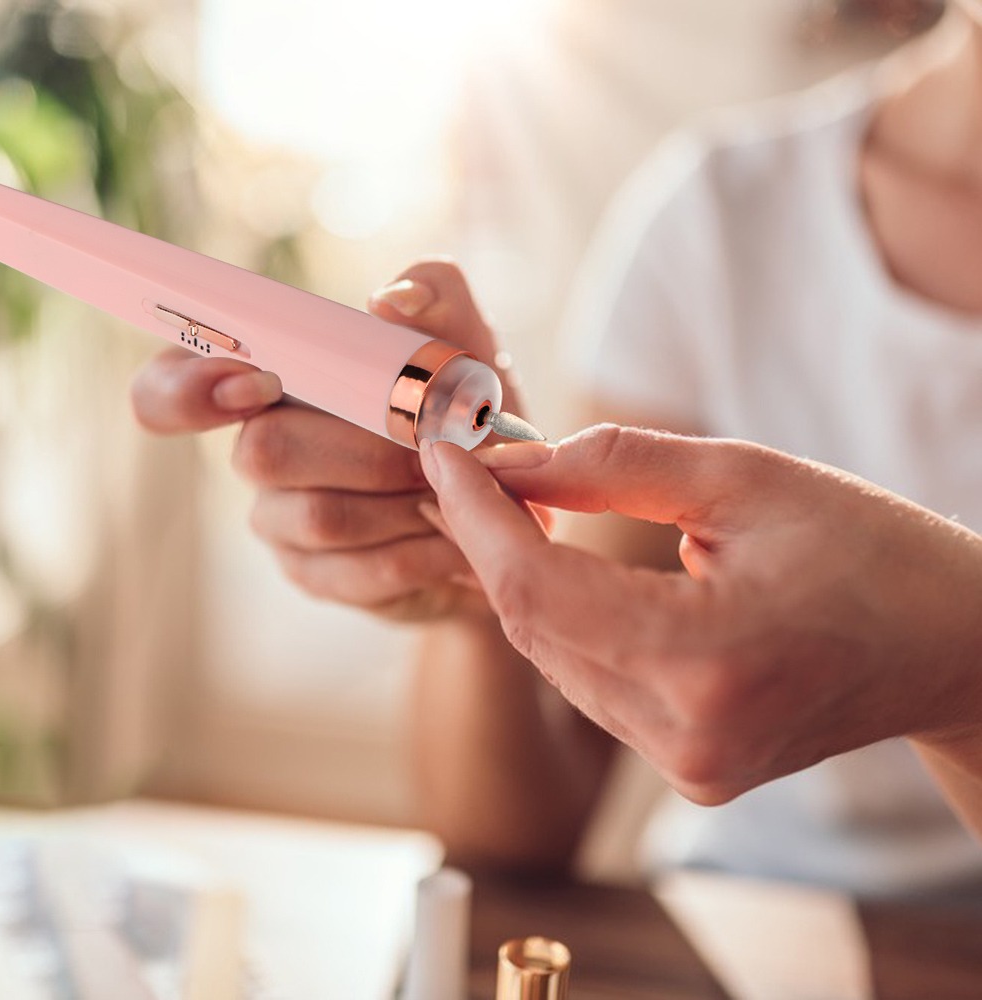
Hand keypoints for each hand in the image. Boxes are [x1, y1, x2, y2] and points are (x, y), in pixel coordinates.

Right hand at [130, 259, 526, 619]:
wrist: (499, 508)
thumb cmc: (464, 414)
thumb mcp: (468, 344)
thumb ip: (437, 299)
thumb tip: (390, 301)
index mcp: (273, 382)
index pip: (171, 386)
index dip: (187, 389)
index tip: (258, 383)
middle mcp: (260, 449)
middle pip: (263, 452)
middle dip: (364, 451)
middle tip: (435, 448)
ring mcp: (280, 520)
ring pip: (319, 516)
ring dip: (404, 503)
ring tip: (460, 493)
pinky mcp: (315, 575)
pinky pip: (357, 572)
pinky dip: (422, 552)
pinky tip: (457, 542)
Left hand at [418, 425, 981, 803]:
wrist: (947, 647)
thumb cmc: (869, 551)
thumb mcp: (743, 479)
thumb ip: (614, 465)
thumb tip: (507, 464)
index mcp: (707, 659)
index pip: (537, 588)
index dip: (476, 515)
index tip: (443, 455)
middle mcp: (684, 734)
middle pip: (533, 627)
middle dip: (486, 541)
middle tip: (464, 470)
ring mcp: (684, 765)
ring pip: (553, 658)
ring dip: (520, 579)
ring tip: (507, 506)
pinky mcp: (687, 768)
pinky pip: (590, 684)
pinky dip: (562, 619)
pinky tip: (558, 565)